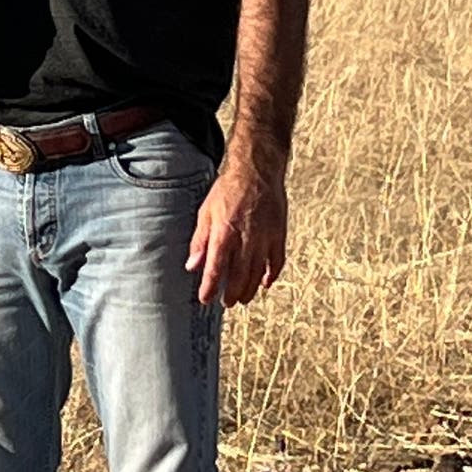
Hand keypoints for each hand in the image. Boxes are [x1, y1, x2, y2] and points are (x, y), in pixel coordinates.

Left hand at [187, 146, 288, 307]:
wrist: (257, 169)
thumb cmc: (228, 189)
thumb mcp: (206, 212)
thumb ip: (200, 241)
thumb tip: (192, 265)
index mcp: (224, 232)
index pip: (215, 269)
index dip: (210, 287)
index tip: (206, 299)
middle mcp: (245, 238)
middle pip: (239, 276)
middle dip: (232, 293)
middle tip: (227, 302)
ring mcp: (265, 237)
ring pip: (258, 272)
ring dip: (251, 289)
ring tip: (243, 298)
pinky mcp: (279, 233)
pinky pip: (277, 261)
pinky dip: (272, 275)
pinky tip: (266, 283)